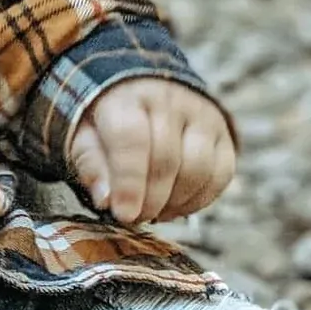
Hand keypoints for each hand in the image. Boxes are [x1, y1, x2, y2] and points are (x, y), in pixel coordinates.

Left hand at [67, 79, 234, 224]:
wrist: (146, 91)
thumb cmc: (110, 123)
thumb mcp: (86, 138)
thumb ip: (92, 166)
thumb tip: (106, 201)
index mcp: (127, 99)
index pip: (132, 140)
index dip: (129, 183)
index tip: (123, 215)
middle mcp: (170, 101)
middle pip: (167, 160)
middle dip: (150, 200)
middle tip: (134, 218)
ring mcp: (202, 116)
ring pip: (198, 169)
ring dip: (175, 202)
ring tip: (153, 212)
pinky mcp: (224, 133)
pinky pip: (221, 175)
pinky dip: (199, 200)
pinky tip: (175, 206)